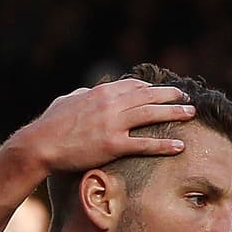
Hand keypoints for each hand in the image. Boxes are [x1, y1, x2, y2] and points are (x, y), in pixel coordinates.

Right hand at [8, 79, 195, 174]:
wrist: (40, 144)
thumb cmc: (50, 124)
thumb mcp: (66, 101)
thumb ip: (81, 94)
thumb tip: (87, 91)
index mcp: (101, 92)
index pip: (134, 86)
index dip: (152, 88)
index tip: (163, 91)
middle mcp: (111, 104)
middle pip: (149, 96)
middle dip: (170, 96)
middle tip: (186, 98)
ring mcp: (113, 124)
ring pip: (152, 115)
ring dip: (174, 113)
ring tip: (191, 115)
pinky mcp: (113, 145)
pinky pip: (145, 144)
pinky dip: (164, 144)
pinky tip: (179, 146)